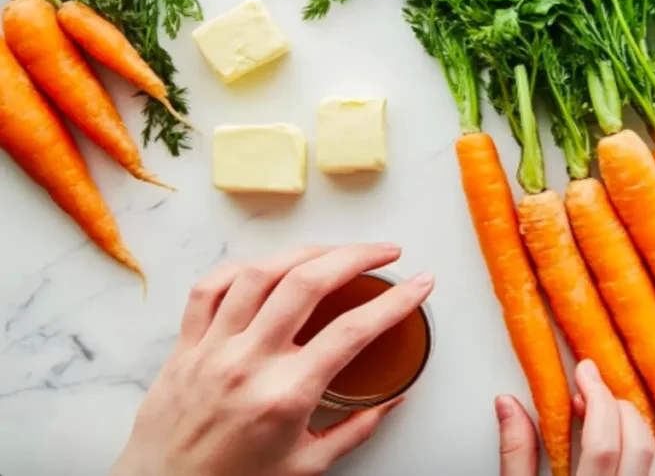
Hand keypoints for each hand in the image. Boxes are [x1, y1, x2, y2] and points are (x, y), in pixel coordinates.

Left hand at [111, 244, 433, 475]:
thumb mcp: (307, 465)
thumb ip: (355, 429)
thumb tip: (391, 401)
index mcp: (285, 396)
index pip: (353, 331)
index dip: (396, 301)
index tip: (420, 284)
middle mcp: (248, 363)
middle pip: (308, 284)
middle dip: (356, 256)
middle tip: (385, 252)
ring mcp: (212, 349)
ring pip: (260, 273)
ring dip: (306, 251)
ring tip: (335, 250)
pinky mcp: (184, 345)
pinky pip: (210, 287)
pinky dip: (242, 267)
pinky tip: (270, 264)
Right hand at [496, 360, 654, 475]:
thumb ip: (515, 454)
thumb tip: (508, 404)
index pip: (603, 443)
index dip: (597, 399)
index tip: (584, 372)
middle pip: (638, 446)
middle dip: (618, 408)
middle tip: (592, 392)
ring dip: (636, 430)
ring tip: (608, 420)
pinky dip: (649, 454)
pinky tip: (625, 449)